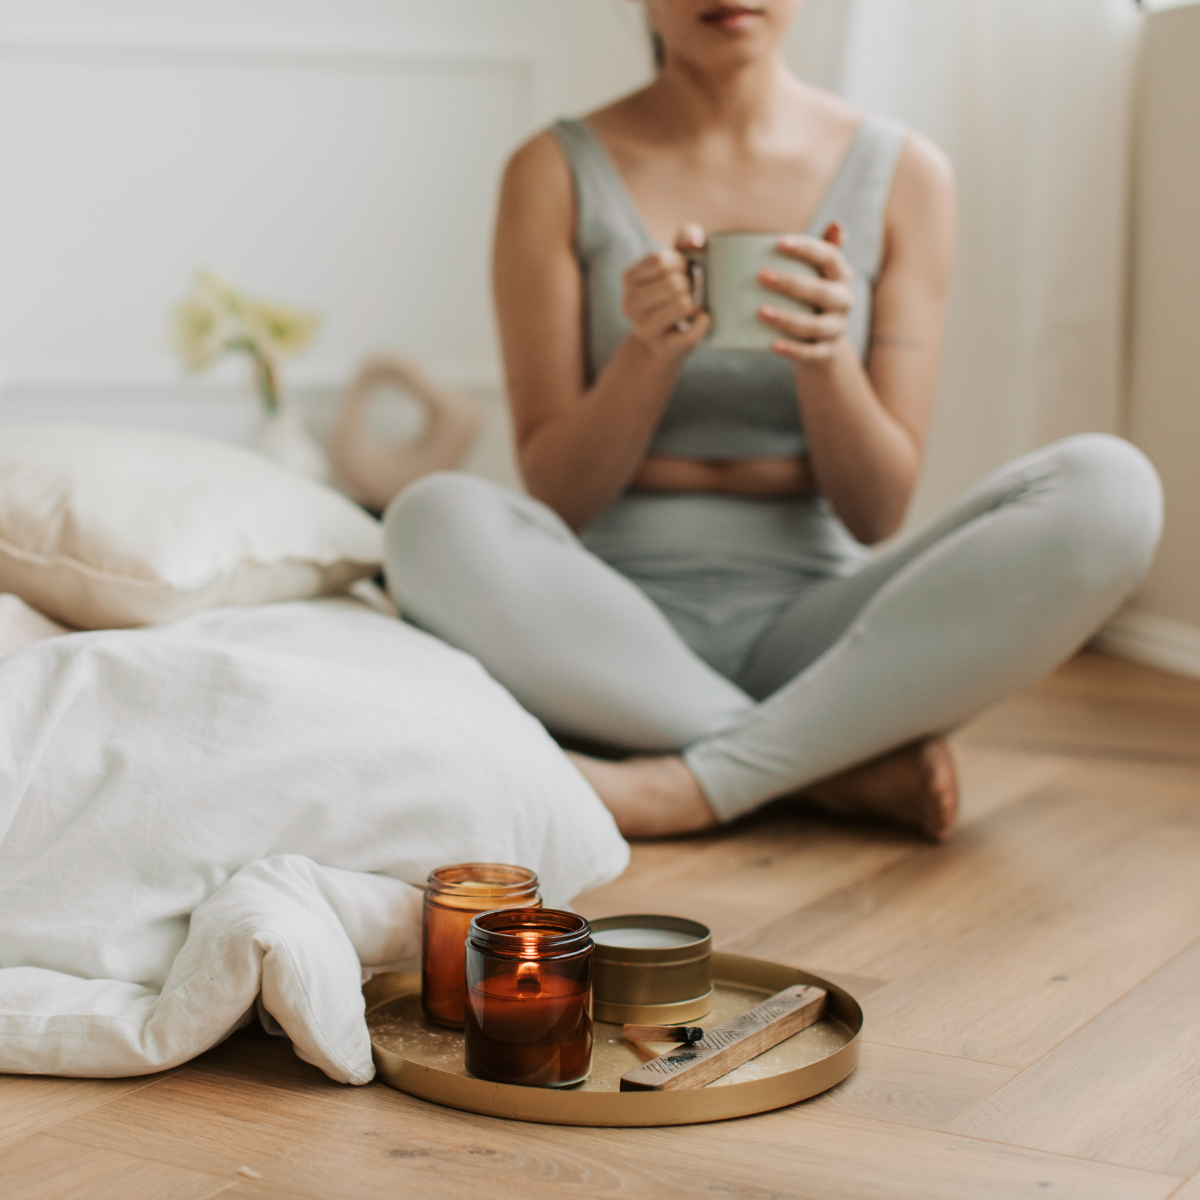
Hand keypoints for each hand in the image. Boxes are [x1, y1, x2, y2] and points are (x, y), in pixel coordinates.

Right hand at [621, 224, 710, 361]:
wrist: (662, 341)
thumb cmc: (670, 296)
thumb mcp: (673, 266)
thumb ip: (683, 243)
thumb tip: (694, 238)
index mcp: (629, 278)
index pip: (660, 260)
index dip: (679, 263)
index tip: (681, 271)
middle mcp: (629, 304)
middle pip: (673, 283)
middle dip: (689, 284)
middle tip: (688, 292)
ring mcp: (643, 328)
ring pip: (683, 305)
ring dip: (695, 302)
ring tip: (690, 306)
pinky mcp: (662, 348)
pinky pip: (692, 332)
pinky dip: (703, 323)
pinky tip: (700, 321)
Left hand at [757, 223, 852, 363]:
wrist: (822, 344)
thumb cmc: (811, 299)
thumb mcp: (816, 274)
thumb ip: (816, 251)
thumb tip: (835, 224)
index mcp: (841, 276)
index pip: (829, 256)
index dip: (807, 248)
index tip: (778, 242)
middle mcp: (843, 301)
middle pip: (821, 292)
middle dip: (791, 283)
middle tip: (761, 276)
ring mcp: (836, 329)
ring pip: (814, 325)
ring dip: (787, 318)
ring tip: (760, 311)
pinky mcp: (825, 353)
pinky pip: (810, 353)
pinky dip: (792, 349)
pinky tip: (772, 344)